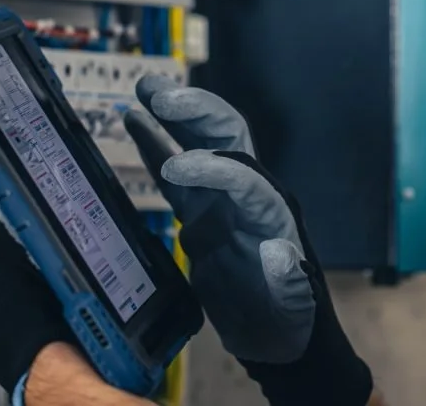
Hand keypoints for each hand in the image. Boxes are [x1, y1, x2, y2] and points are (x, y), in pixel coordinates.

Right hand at [124, 75, 372, 405]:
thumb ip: (285, 277)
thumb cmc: (291, 319)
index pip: (242, 177)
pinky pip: (174, 173)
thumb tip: (277, 251)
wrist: (282, 338)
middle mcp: (248, 195)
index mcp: (272, 211)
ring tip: (142, 87)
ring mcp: (222, 201)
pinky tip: (133, 122)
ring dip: (171, 115)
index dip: (210, 169)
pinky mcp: (201, 214)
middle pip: (224, 137)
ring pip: (196, 144)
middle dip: (194, 112)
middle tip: (158, 95)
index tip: (175, 169)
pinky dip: (154, 146)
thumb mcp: (292, 303)